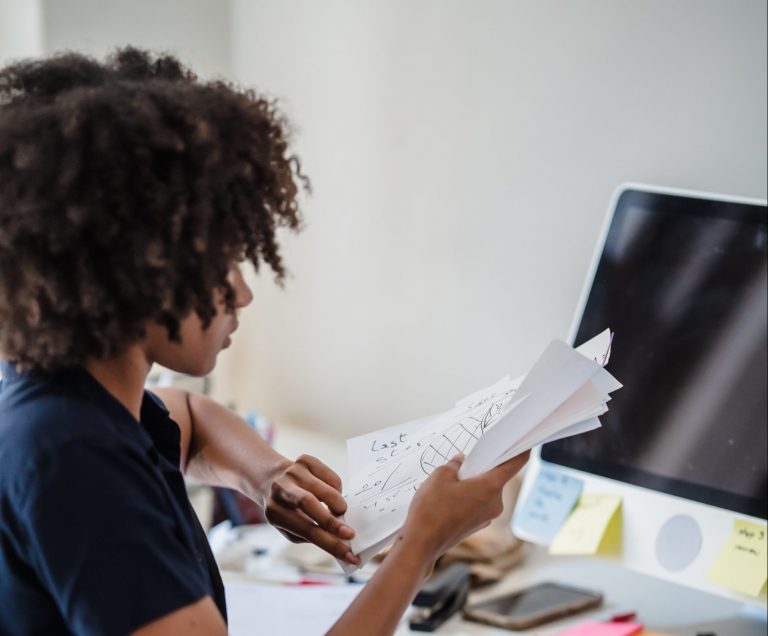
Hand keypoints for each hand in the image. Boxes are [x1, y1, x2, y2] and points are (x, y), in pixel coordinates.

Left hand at [265, 454, 359, 565]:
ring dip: (338, 504)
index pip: (307, 530)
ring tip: (339, 511)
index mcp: (275, 512)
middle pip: (309, 503)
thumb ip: (312, 535)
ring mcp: (293, 472)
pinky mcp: (304, 460)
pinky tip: (330, 493)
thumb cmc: (286, 511)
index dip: (330, 543)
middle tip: (351, 534)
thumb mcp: (291, 528)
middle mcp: (281, 489)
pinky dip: (336, 488)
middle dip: (332, 521)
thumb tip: (340, 540)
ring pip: (324, 489)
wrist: (270, 480)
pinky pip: (330, 476)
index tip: (351, 555)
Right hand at [400, 451, 529, 559]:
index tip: (524, 443)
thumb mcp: (440, 475)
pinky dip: (466, 497)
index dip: (519, 451)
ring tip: (448, 483)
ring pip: (483, 491)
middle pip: (495, 478)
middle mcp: (494, 504)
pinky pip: (476, 504)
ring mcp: (486, 517)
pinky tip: (447, 498)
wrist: (422, 543)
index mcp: (491, 487)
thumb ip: (454, 464)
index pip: (513, 465)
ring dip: (471, 484)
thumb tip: (459, 463)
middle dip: (481, 468)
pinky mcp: (475, 526)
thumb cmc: (432, 509)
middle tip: (464, 462)